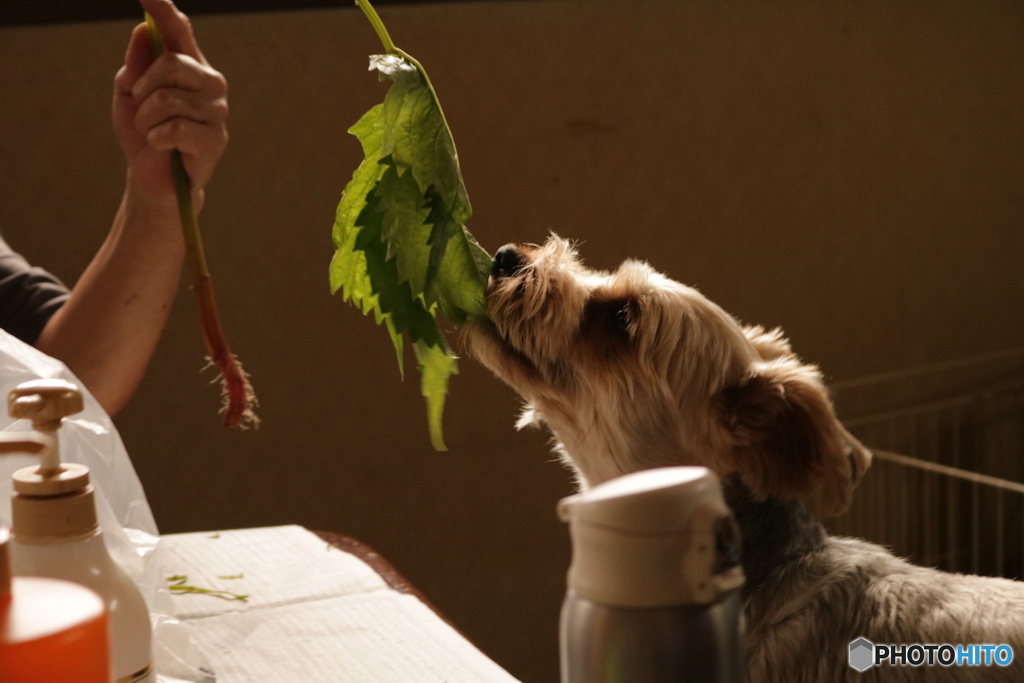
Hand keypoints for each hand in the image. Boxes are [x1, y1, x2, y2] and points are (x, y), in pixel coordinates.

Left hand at [113, 0, 227, 211]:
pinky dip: (156, 138)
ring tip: (152, 134)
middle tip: (141, 108)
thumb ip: (135, 64)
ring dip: (146, 119)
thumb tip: (143, 30)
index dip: (164, 10)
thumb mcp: (129, 95)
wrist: (153, 179)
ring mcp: (217, 112)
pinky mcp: (215, 140)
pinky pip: (174, 127)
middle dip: (143, 86)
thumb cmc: (144, 134)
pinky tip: (163, 148)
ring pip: (166, 98)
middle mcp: (210, 84)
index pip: (180, 31)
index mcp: (190, 68)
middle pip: (171, 62)